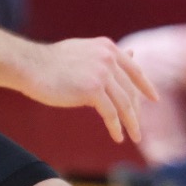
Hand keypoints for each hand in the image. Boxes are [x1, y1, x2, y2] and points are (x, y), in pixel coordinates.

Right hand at [22, 38, 157, 142]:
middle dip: (136, 111)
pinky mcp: (93, 89)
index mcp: (107, 48)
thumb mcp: (84, 53)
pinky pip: (110, 113)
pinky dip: (115, 127)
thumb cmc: (52, 62)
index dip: (145, 86)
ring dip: (131, 123)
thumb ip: (106, 57)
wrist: (31, 66)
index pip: (134, 69)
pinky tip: (117, 137)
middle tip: (138, 127)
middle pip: (130, 90)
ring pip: (124, 104)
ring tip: (134, 137)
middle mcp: (108, 58)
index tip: (154, 98)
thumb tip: (132, 53)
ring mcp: (102, 73)